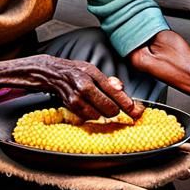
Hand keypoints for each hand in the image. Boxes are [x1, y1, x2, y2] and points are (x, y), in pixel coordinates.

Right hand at [19, 55, 142, 120]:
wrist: (53, 74)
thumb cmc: (75, 71)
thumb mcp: (94, 70)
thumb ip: (109, 81)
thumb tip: (121, 89)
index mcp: (92, 78)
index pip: (114, 93)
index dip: (127, 104)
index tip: (136, 111)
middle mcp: (84, 89)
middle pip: (109, 109)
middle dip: (116, 110)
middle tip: (117, 107)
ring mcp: (76, 101)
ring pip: (99, 116)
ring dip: (103, 113)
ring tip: (101, 105)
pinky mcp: (71, 109)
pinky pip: (88, 118)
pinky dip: (93, 115)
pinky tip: (91, 107)